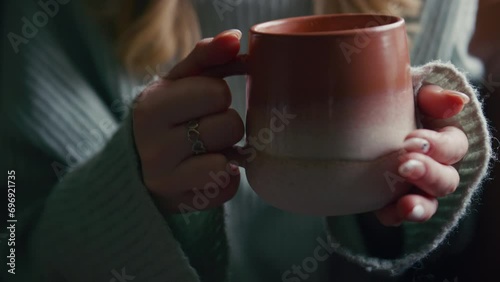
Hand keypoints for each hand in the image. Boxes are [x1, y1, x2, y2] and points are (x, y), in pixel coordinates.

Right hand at [133, 30, 244, 212]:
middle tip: (204, 128)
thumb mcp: (177, 83)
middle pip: (229, 125)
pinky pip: (229, 187)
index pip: (217, 92)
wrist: (136, 166)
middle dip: (224, 124)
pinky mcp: (181, 203)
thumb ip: (206, 57)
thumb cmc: (165, 117)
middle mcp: (152, 144)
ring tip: (205, 149)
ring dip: (226, 152)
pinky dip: (226, 177)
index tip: (201, 103)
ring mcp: (165, 178)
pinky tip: (207, 171)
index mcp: (151, 106)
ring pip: (230, 158)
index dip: (217, 96)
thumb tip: (235, 37)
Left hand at [376, 85, 469, 225]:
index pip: (454, 147)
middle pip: (446, 180)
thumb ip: (432, 97)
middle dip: (427, 173)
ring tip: (407, 204)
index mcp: (443, 141)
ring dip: (420, 206)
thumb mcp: (410, 93)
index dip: (439, 147)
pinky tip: (387, 211)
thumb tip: (458, 101)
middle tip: (404, 164)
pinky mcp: (390, 201)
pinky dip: (393, 216)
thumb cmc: (391, 103)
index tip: (412, 139)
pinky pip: (395, 215)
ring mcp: (414, 188)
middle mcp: (434, 168)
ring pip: (428, 204)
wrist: (354, 120)